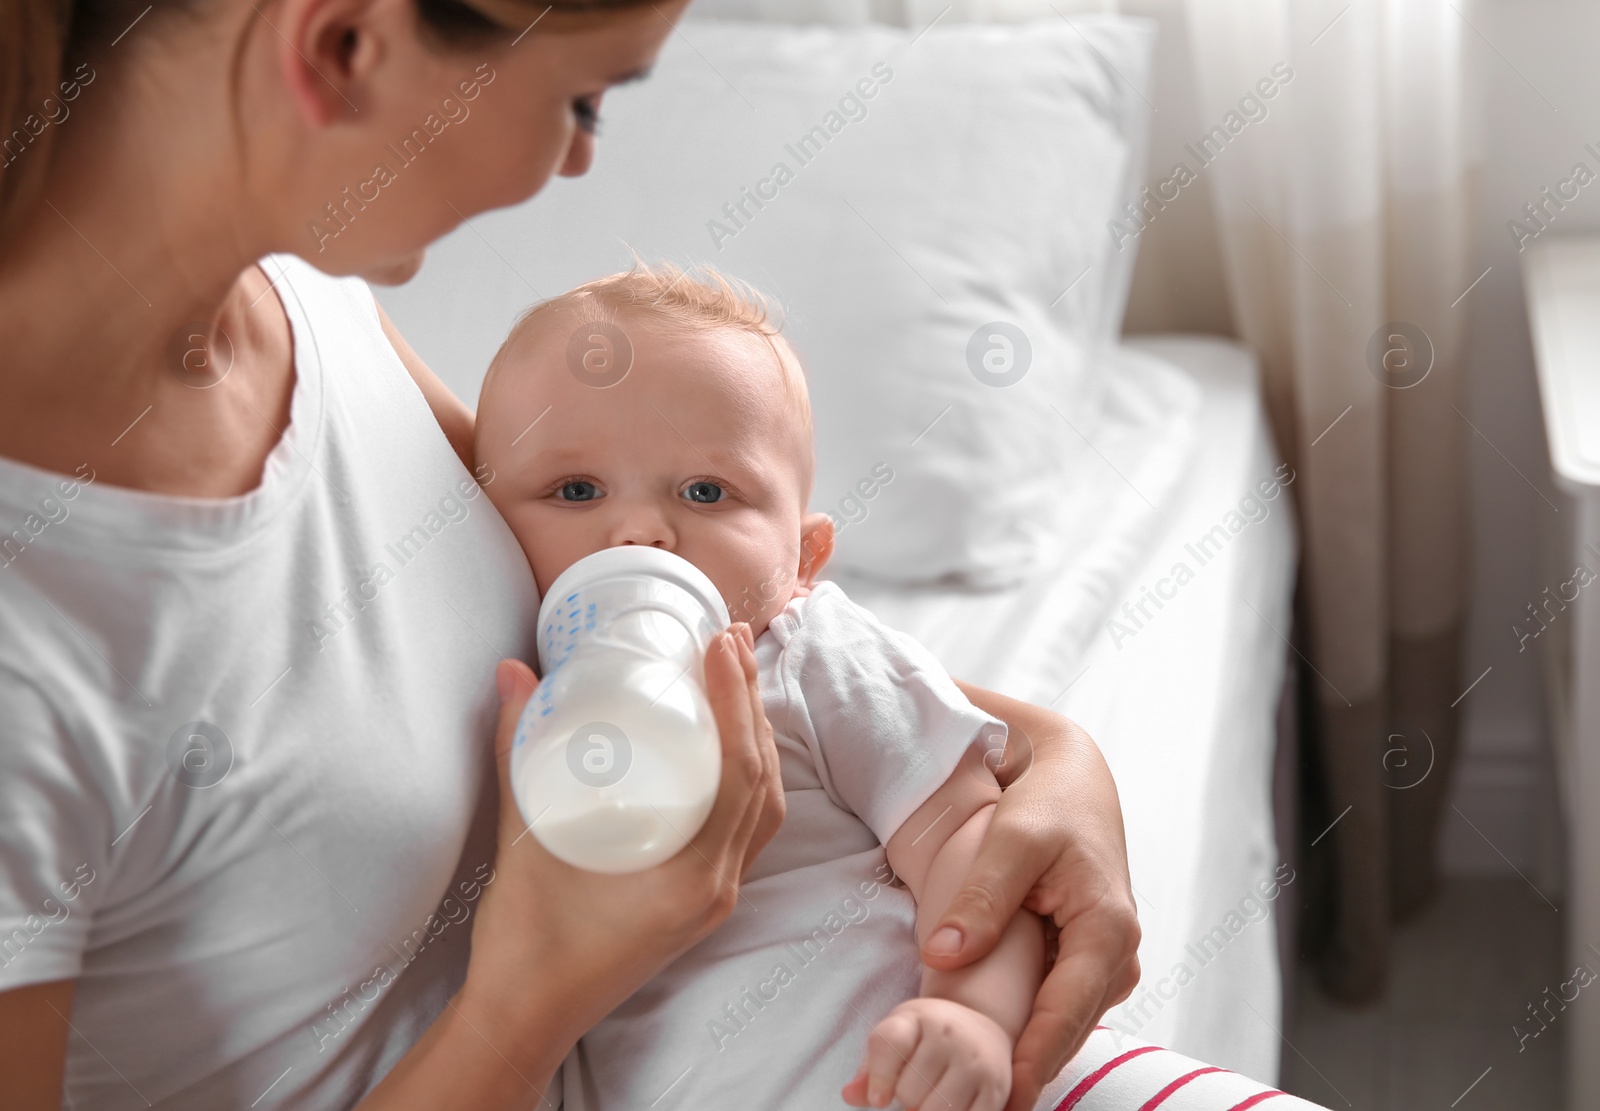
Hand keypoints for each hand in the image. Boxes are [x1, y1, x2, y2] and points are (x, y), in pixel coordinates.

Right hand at [456, 624, 783, 1062]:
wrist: (524, 1015)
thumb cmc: (526, 943)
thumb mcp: (520, 840)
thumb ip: (516, 752)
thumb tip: (515, 673)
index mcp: (690, 878)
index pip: (741, 774)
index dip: (739, 703)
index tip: (723, 646)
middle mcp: (715, 889)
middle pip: (763, 783)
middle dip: (752, 706)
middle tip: (731, 643)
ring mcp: (711, 898)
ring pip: (760, 807)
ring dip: (754, 740)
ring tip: (732, 681)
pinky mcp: (697, 901)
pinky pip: (740, 829)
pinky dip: (742, 778)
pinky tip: (720, 747)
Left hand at [843, 997, 1011, 1110]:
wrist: (981, 1026)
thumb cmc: (928, 1036)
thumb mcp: (898, 1037)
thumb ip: (870, 1067)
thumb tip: (850, 1096)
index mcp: (920, 1017)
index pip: (888, 1044)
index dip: (878, 1078)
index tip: (878, 1099)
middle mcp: (951, 1036)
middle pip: (908, 1092)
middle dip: (905, 1099)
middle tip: (916, 1089)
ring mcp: (977, 1064)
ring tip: (929, 1099)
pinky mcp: (995, 1091)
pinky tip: (948, 1107)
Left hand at [931, 687, 1141, 1110]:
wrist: (1070, 776)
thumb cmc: (1045, 801)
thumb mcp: (1011, 839)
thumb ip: (982, 898)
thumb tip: (944, 957)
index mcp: (1107, 929)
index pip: (1066, 1013)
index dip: (1033, 1060)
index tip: (1002, 1095)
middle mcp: (1117, 954)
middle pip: (1069, 1031)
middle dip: (1028, 1070)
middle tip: (978, 1105)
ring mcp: (1105, 960)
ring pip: (1065, 1023)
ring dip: (1028, 1054)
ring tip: (979, 1089)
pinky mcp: (1086, 957)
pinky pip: (1059, 1004)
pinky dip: (1031, 1027)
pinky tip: (993, 1047)